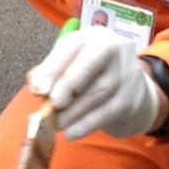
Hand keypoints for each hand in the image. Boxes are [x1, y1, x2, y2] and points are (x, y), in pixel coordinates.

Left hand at [26, 27, 165, 139]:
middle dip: (69, 85)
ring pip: (98, 92)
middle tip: (52, 104)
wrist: (132, 90)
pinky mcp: (131, 98)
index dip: (53, 66)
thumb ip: (53, 70)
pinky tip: (71, 133)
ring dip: (72, 112)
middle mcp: (115, 48)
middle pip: (91, 64)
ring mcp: (127, 73)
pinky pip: (106, 113)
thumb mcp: (74, 63)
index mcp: (95, 36)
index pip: (72, 46)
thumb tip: (36, 83)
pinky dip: (86, 125)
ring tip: (55, 124)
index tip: (36, 86)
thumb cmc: (93, 74)